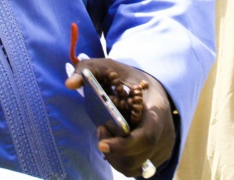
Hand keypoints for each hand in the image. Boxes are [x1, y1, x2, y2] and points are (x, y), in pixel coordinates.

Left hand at [66, 58, 175, 177]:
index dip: (124, 145)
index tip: (101, 144)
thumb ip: (89, 70)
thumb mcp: (110, 66)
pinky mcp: (157, 155)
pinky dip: (121, 161)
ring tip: (106, 136)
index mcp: (157, 111)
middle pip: (138, 156)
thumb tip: (69, 84)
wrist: (153, 87)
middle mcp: (164, 132)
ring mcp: (163, 146)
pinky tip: (114, 145)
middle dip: (114, 150)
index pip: (146, 136)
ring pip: (136, 166)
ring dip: (115, 157)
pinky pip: (137, 167)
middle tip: (101, 129)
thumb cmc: (130, 78)